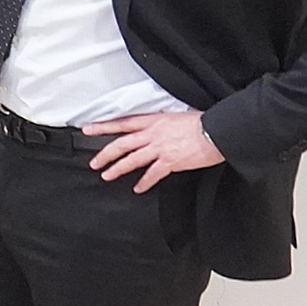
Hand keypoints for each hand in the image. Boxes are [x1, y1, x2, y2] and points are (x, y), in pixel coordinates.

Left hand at [84, 110, 225, 192]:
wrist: (217, 131)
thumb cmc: (202, 123)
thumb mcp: (175, 117)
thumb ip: (160, 125)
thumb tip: (154, 131)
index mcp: (153, 121)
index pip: (123, 123)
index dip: (103, 126)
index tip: (88, 129)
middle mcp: (153, 134)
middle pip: (121, 144)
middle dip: (105, 154)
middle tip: (94, 163)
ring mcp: (160, 148)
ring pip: (131, 159)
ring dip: (117, 169)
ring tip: (107, 176)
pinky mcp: (170, 162)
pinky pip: (152, 174)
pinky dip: (144, 183)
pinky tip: (138, 188)